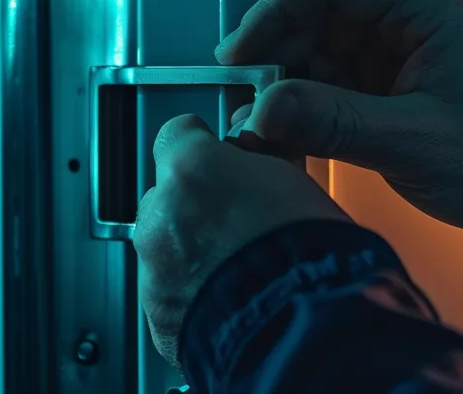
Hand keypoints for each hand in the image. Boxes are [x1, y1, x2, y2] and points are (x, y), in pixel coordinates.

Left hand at [135, 113, 349, 369]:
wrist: (302, 329)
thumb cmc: (308, 254)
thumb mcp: (293, 179)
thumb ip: (258, 164)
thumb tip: (253, 161)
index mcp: (191, 170)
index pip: (177, 133)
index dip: (203, 146)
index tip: (220, 157)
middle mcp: (160, 217)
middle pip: (166, 196)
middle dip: (196, 206)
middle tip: (242, 224)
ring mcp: (154, 271)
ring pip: (165, 248)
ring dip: (194, 254)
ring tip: (242, 270)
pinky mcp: (160, 318)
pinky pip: (171, 297)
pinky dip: (193, 297)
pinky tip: (232, 302)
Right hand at [218, 0, 462, 264]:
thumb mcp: (416, 144)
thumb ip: (333, 122)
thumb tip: (262, 110)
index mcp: (430, 3)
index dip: (273, 14)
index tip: (239, 58)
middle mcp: (419, 14)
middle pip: (321, 13)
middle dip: (281, 57)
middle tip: (252, 106)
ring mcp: (413, 47)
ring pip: (328, 48)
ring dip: (297, 86)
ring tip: (277, 132)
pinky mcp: (409, 80)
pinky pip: (346, 79)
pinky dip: (320, 105)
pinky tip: (306, 138)